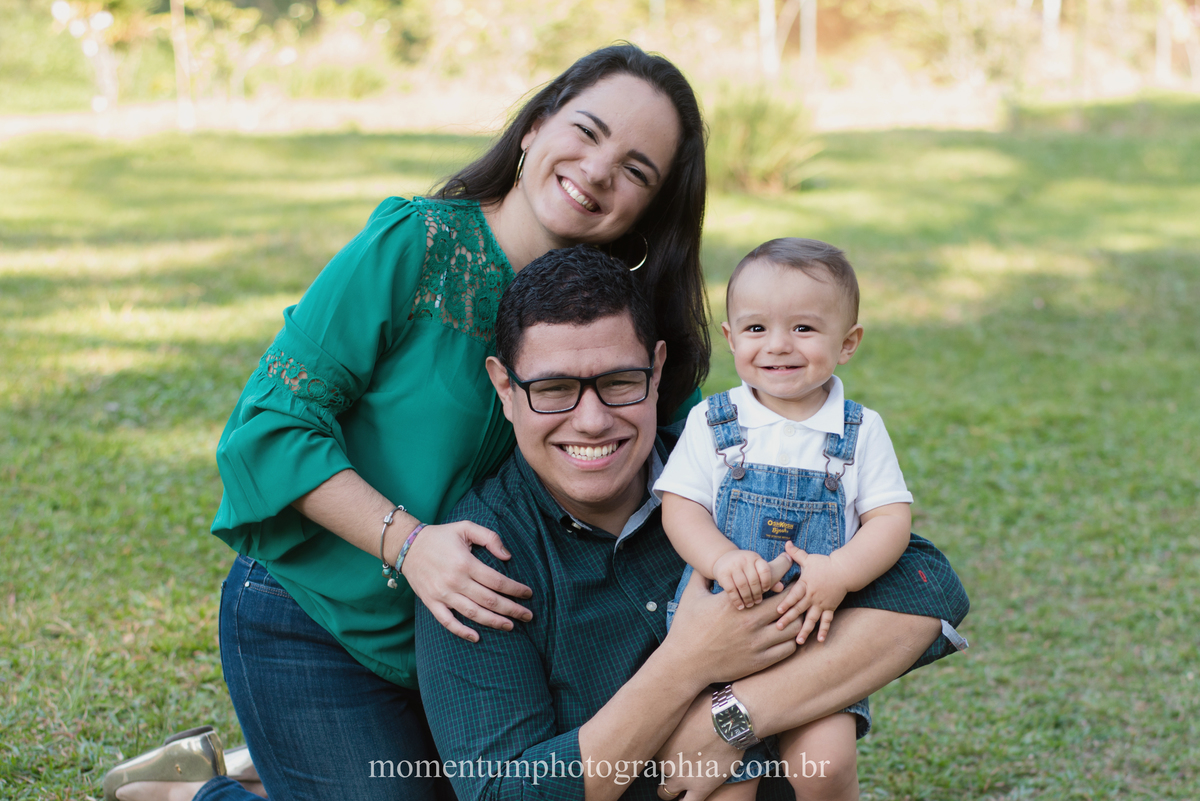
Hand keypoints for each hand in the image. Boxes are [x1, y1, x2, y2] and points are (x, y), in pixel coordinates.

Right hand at [400, 520, 533, 641]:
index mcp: (465, 563)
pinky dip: (462, 632)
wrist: (407, 545)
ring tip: (511, 626)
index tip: (528, 594)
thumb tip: (507, 556)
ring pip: (473, 613)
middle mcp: (455, 581)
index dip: (515, 589)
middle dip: (512, 609)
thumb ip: (489, 537)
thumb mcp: (466, 527)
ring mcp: (442, 594)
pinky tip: (477, 637)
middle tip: (528, 616)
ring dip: (494, 622)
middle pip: (489, 600)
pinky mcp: (431, 602)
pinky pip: (448, 622)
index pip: (497, 581)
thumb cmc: (440, 536)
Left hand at [655, 691, 742, 800]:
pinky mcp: (700, 788)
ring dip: (668, 790)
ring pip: (665, 793)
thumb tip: (670, 694)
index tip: (665, 746)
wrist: (728, 719)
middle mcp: (664, 762)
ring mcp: (681, 778)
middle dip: (663, 768)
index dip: (657, 749)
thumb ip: (673, 707)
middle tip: (673, 762)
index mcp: (657, 741)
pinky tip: (687, 797)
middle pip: (656, 770)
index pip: (648, 750)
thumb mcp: (683, 700)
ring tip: (675, 786)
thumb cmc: (709, 703)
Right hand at [665, 568, 800, 685]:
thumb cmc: (686, 628)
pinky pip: (788, 649)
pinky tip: (782, 636)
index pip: (771, 580)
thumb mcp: (691, 596)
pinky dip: (789, 640)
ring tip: (789, 615)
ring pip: (793, 627)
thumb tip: (704, 560)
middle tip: (792, 594)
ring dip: (794, 619)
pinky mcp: (759, 661)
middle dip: (792, 595)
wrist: (685, 664)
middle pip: (788, 603)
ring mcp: (756, 643)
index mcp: (735, 601)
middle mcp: (749, 621)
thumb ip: (701, 575)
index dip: (782, 571)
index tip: (784, 571)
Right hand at [711, 550, 784, 608]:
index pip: (764, 570)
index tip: (765, 590)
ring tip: (749, 605)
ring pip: (742, 585)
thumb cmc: (745, 567)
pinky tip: (740, 606)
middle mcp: (744, 559)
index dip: (767, 582)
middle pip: (753, 580)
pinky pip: (731, 589)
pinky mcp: (722, 573)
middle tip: (757, 602)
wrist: (722, 559)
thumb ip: (769, 578)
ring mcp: (732, 566)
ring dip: (747, 598)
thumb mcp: (756, 568)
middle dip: (757, 593)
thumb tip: (781, 588)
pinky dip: (736, 600)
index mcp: (755, 557)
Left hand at [774, 542, 848, 643]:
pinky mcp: (829, 608)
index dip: (786, 602)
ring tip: (798, 641)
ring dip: (805, 630)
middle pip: (799, 609)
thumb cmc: (824, 564)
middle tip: (779, 628)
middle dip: (789, 619)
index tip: (778, 610)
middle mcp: (812, 596)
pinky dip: (824, 630)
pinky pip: (827, 621)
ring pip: (812, 619)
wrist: (844, 570)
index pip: (794, 595)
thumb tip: (786, 542)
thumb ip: (796, 553)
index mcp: (805, 584)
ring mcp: (821, 603)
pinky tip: (820, 640)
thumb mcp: (809, 558)